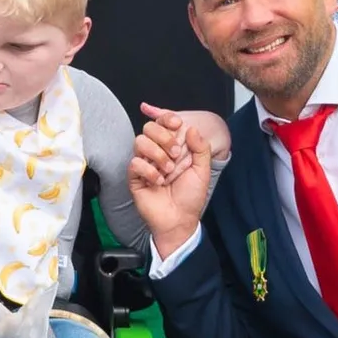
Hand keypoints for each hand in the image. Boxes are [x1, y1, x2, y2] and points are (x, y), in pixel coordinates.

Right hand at [128, 103, 227, 253]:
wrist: (179, 220)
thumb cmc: (190, 197)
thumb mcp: (202, 170)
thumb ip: (201, 148)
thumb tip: (191, 128)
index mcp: (172, 147)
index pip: (164, 122)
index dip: (167, 118)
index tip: (176, 124)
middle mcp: (157, 152)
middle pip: (149, 127)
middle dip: (164, 137)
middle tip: (176, 154)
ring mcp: (145, 163)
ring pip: (139, 141)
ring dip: (157, 154)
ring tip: (168, 171)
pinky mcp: (134, 176)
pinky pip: (135, 162)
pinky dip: (149, 171)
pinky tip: (158, 182)